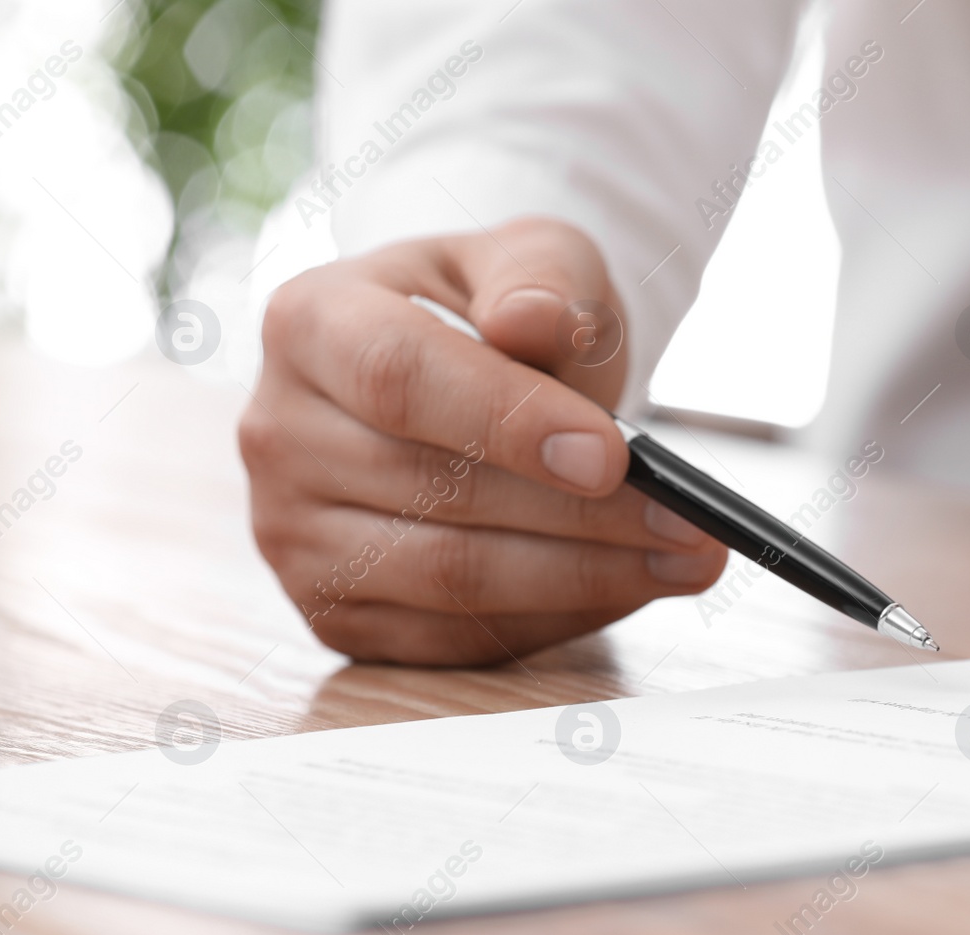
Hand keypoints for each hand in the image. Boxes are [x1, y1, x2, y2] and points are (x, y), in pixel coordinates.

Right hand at [241, 218, 726, 664]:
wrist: (466, 376)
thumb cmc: (502, 311)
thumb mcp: (534, 260)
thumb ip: (540, 276)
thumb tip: (531, 320)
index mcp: (310, 323)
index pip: (400, 379)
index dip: (508, 422)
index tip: (612, 458)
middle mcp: (277, 433)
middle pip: (435, 494)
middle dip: (583, 518)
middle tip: (692, 525)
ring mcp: (293, 535)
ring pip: (450, 580)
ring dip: (585, 579)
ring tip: (683, 560)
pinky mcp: (336, 612)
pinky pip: (454, 638)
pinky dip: (554, 619)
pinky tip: (625, 588)